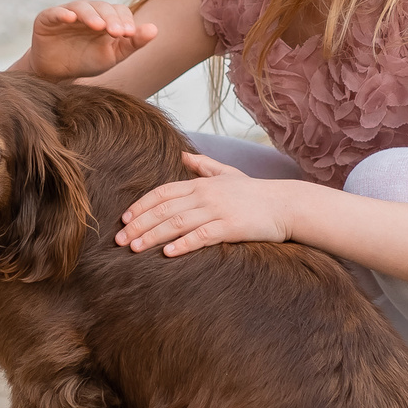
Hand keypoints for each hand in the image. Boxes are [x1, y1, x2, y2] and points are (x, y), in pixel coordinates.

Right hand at [29, 0, 157, 79]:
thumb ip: (133, 43)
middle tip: (117, 32)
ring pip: (81, 7)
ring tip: (99, 26)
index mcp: (105, 17)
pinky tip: (70, 18)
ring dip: (91, 15)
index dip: (125, 20)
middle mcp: (87, 11)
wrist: (56, 74)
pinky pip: (55, 12)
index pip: (119, 11)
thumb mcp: (113, 56)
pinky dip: (63, 13)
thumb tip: (155, 29)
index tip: (129, 35)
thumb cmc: (87, 61)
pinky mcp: (47, 18)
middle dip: (111, 19)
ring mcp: (67, 13)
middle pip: (102, 7)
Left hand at [114, 152, 298, 255]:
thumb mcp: (228, 174)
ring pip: (177, 223)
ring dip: (153, 236)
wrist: (286, 205)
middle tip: (120, 240)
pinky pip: (202, 236)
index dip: (141, 205)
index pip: (163, 192)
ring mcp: (218, 210)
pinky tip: (168, 253)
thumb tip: (183, 153)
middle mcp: (205, 195)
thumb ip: (204, 166)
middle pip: (164, 209)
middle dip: (139, 224)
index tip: (125, 219)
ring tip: (135, 249)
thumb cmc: (255, 193)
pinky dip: (184, 244)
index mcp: (201, 183)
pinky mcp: (231, 227)